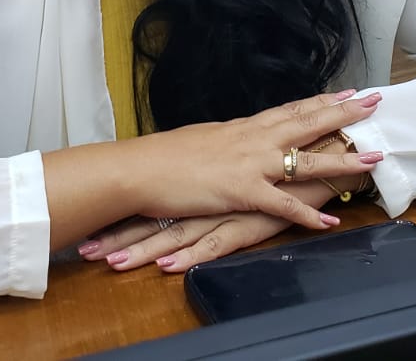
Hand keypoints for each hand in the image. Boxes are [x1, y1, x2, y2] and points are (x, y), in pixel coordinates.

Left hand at [80, 180, 334, 271]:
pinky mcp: (249, 219)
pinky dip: (191, 256)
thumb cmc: (290, 158)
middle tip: (85, 249)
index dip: (122, 213)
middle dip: (120, 234)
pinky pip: (216, 242)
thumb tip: (199, 186)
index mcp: (206, 178)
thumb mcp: (248, 168)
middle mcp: (211, 190)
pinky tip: (168, 266)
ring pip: (177, 230)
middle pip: (156, 214)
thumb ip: (224, 176)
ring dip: (143, 248)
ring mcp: (227, 206)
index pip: (157, 197)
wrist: (330, 148)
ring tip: (111, 264)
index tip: (91, 227)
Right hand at [121, 90, 383, 231]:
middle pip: (306, 123)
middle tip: (374, 104)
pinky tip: (329, 220)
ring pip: (304, 161)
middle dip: (343, 115)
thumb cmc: (163, 157)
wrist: (138, 170)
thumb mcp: (202, 140)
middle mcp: (252, 140)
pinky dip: (307, 214)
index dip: (320, 102)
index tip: (347, 94)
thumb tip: (237, 141)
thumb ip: (226, 142)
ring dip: (340, 161)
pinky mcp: (241, 193)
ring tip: (372, 158)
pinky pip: (282, 205)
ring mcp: (249, 165)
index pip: (290, 110)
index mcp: (242, 128)